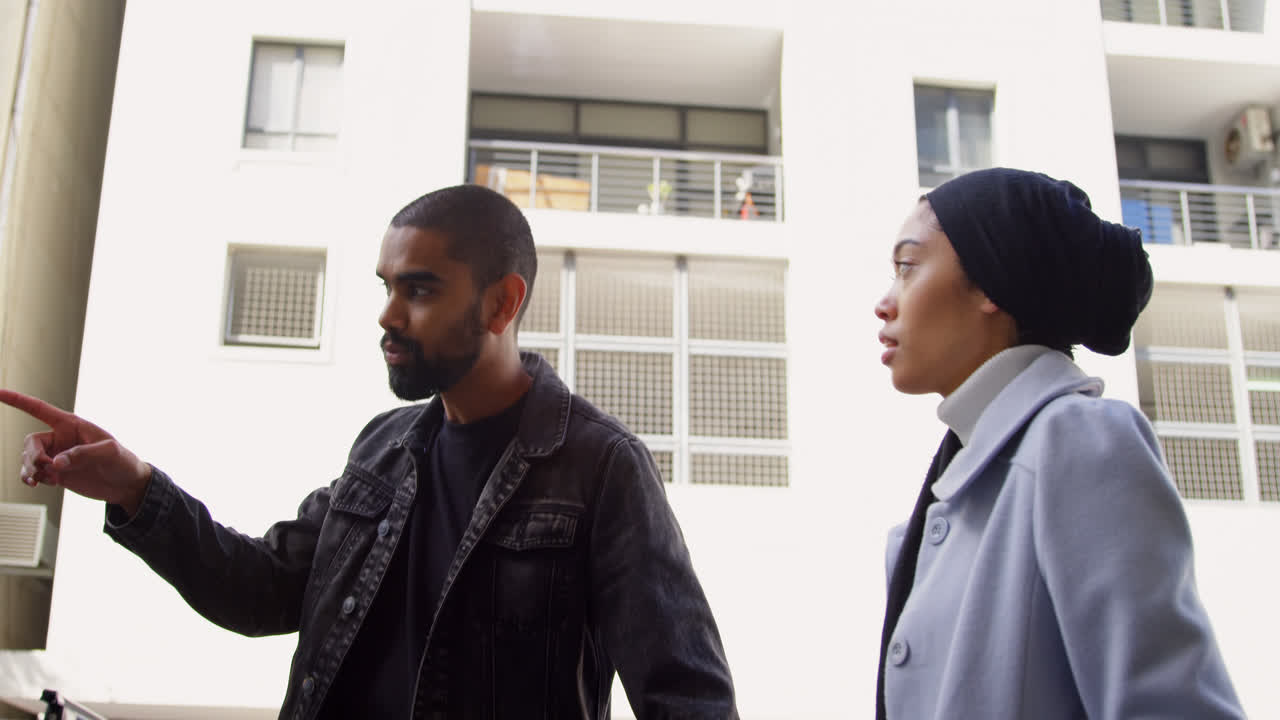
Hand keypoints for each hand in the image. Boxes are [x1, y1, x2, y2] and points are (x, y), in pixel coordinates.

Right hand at [0, 389, 150, 515]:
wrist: (127, 485)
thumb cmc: (124, 462)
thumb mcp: (111, 453)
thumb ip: (84, 454)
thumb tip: (56, 463)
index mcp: (72, 425)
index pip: (39, 409)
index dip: (17, 400)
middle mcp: (61, 439)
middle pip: (30, 443)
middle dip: (33, 457)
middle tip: (47, 469)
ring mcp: (57, 456)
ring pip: (29, 459)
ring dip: (31, 470)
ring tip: (44, 480)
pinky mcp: (56, 473)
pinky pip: (34, 473)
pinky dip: (33, 479)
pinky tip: (44, 483)